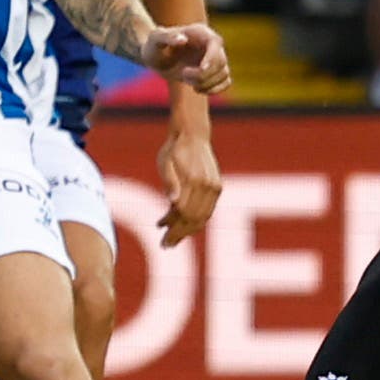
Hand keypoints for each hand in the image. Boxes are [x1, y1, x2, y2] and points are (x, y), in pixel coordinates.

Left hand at [142, 23, 234, 96]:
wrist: (156, 57)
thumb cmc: (154, 45)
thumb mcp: (155, 39)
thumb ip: (167, 36)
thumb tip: (182, 40)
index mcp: (201, 33)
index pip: (216, 43)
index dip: (212, 57)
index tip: (201, 69)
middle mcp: (212, 45)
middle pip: (220, 62)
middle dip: (203, 74)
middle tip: (183, 74)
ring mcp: (215, 59)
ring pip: (224, 74)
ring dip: (206, 83)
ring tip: (186, 79)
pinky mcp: (215, 72)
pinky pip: (226, 82)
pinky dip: (214, 89)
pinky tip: (198, 89)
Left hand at [157, 126, 222, 244]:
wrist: (193, 134)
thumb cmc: (174, 148)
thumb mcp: (165, 162)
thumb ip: (169, 181)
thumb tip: (172, 201)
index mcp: (195, 180)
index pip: (184, 214)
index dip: (173, 229)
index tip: (162, 240)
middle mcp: (208, 186)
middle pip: (195, 219)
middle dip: (180, 234)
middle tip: (166, 245)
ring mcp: (215, 187)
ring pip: (203, 216)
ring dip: (188, 230)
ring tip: (172, 237)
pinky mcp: (217, 187)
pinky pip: (208, 210)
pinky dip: (196, 220)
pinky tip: (182, 223)